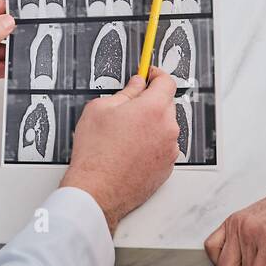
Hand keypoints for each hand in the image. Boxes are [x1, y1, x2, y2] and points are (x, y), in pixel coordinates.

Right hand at [60, 67, 180, 234]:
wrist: (97, 191)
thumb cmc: (96, 154)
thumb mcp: (100, 109)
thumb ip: (124, 92)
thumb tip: (136, 85)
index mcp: (153, 109)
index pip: (166, 81)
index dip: (156, 75)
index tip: (148, 75)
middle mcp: (168, 129)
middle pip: (166, 104)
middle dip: (150, 102)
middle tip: (127, 108)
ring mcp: (169, 150)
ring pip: (164, 127)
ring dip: (151, 125)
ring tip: (124, 135)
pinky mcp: (167, 168)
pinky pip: (162, 147)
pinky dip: (151, 144)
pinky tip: (129, 150)